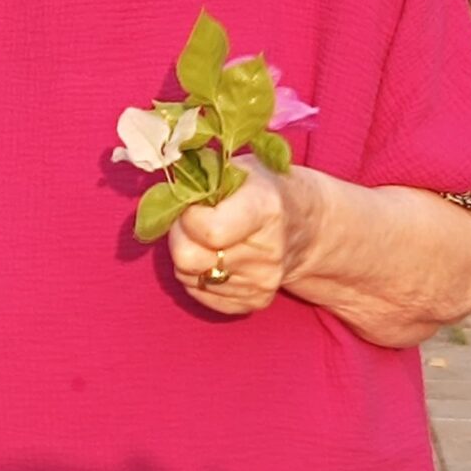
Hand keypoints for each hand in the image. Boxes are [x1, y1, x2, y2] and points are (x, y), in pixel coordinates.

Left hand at [166, 160, 315, 317]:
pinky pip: (200, 295)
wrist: (305, 225)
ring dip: (188, 257)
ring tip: (207, 239)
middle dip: (179, 238)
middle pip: (188, 259)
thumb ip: (203, 178)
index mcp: (265, 210)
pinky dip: (198, 277)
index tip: (194, 205)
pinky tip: (216, 259)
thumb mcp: (240, 168)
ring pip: (188, 277)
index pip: (208, 231)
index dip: (188, 216)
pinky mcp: (254, 302)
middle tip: (191, 223)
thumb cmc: (262, 189)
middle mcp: (267, 253)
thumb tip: (165, 194)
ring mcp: (262, 282)